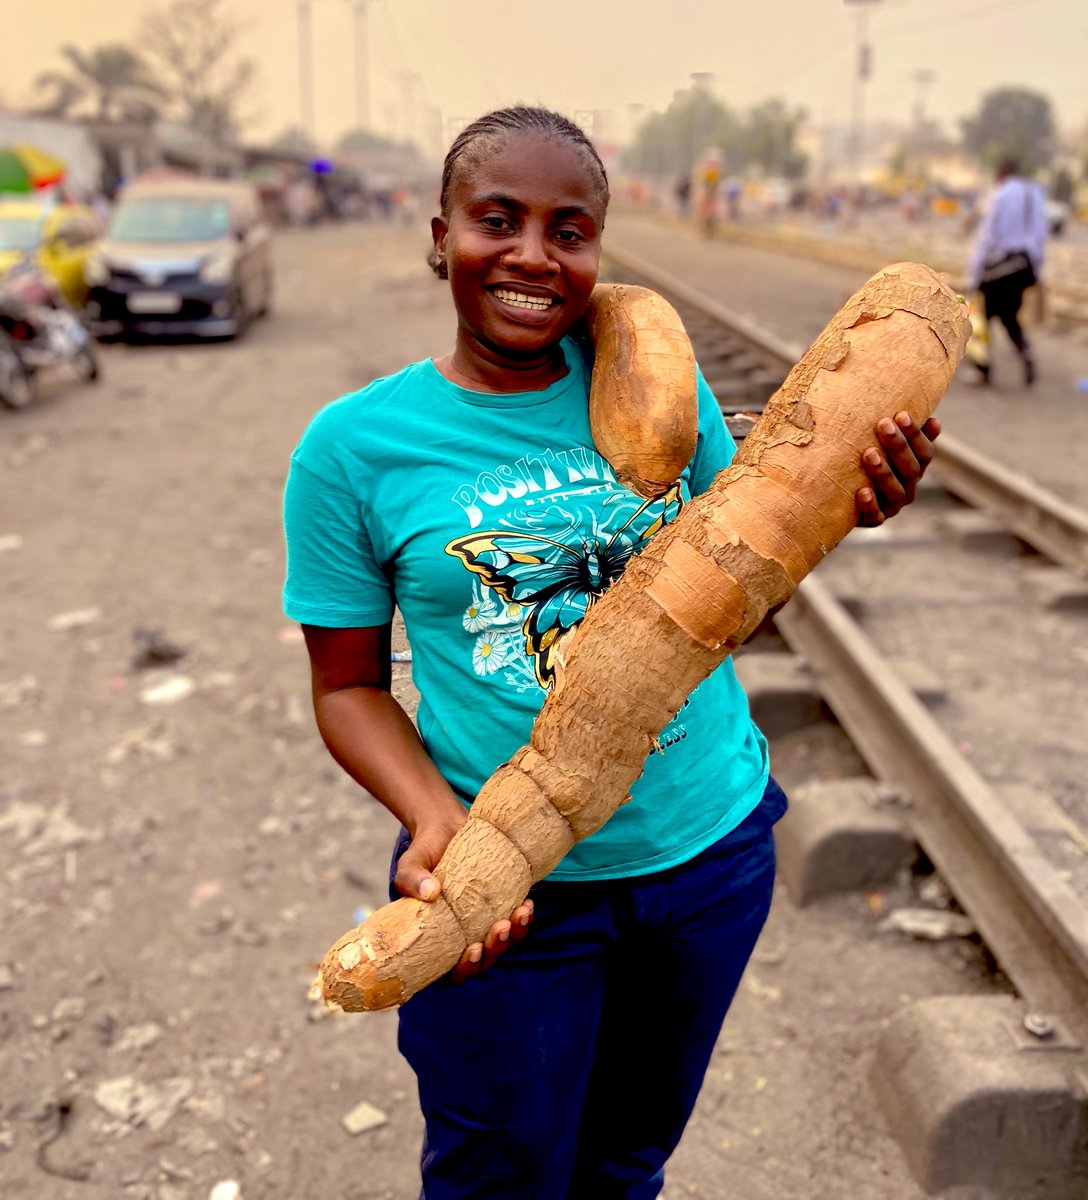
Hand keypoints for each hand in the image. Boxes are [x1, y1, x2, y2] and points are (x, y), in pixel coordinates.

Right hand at [393, 814, 534, 981]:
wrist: (448, 828)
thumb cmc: (425, 852)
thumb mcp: (411, 863)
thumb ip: (411, 878)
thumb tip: (430, 892)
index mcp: (437, 939)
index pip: (452, 971)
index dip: (465, 969)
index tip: (473, 948)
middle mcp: (462, 936)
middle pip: (484, 960)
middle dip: (496, 949)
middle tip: (500, 927)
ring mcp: (483, 922)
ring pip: (504, 944)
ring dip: (515, 935)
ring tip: (520, 913)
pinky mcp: (500, 905)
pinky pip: (516, 922)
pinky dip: (523, 918)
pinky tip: (526, 904)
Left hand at [856, 412, 940, 525]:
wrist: (840, 497)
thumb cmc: (866, 460)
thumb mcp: (883, 443)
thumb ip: (901, 430)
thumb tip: (928, 414)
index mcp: (915, 467)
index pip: (924, 452)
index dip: (916, 434)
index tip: (902, 414)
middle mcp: (908, 487)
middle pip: (911, 469)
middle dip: (898, 446)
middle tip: (883, 424)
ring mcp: (892, 506)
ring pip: (895, 492)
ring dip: (883, 472)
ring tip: (868, 453)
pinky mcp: (873, 520)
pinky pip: (874, 516)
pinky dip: (869, 505)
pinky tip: (861, 492)